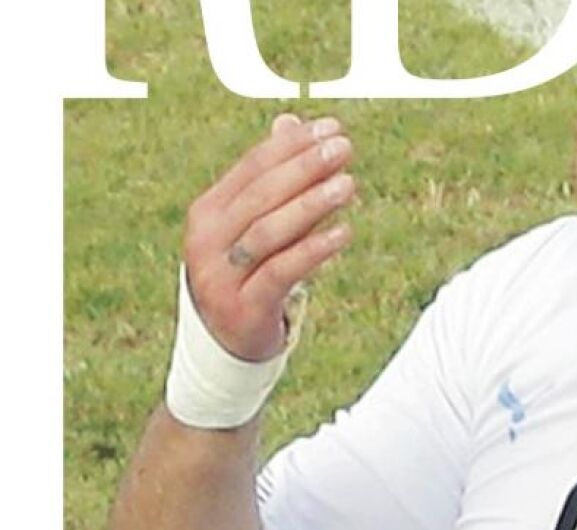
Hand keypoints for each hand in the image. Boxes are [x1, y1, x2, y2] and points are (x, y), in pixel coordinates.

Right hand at [182, 114, 355, 361]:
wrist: (226, 342)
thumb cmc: (248, 272)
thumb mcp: (255, 224)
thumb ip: (273, 178)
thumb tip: (291, 120)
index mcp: (207, 212)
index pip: (252, 168)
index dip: (292, 145)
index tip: (332, 127)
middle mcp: (207, 241)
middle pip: (260, 196)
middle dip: (305, 168)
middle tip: (344, 147)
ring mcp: (221, 277)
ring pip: (269, 232)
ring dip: (312, 205)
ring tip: (350, 184)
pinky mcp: (245, 308)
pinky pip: (281, 273)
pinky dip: (313, 251)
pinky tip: (344, 234)